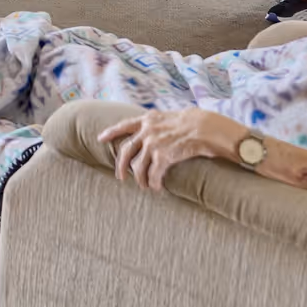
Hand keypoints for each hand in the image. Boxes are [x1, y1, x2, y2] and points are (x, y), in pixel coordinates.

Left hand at [97, 109, 240, 190]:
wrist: (206, 127)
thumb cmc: (195, 122)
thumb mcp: (171, 116)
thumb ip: (158, 123)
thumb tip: (153, 130)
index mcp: (148, 119)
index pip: (124, 125)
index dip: (111, 132)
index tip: (100, 138)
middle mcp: (147, 131)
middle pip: (125, 151)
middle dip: (120, 166)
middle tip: (120, 177)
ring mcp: (153, 144)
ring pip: (138, 167)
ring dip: (140, 180)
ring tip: (144, 186)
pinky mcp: (162, 157)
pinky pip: (153, 175)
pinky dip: (153, 184)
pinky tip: (157, 189)